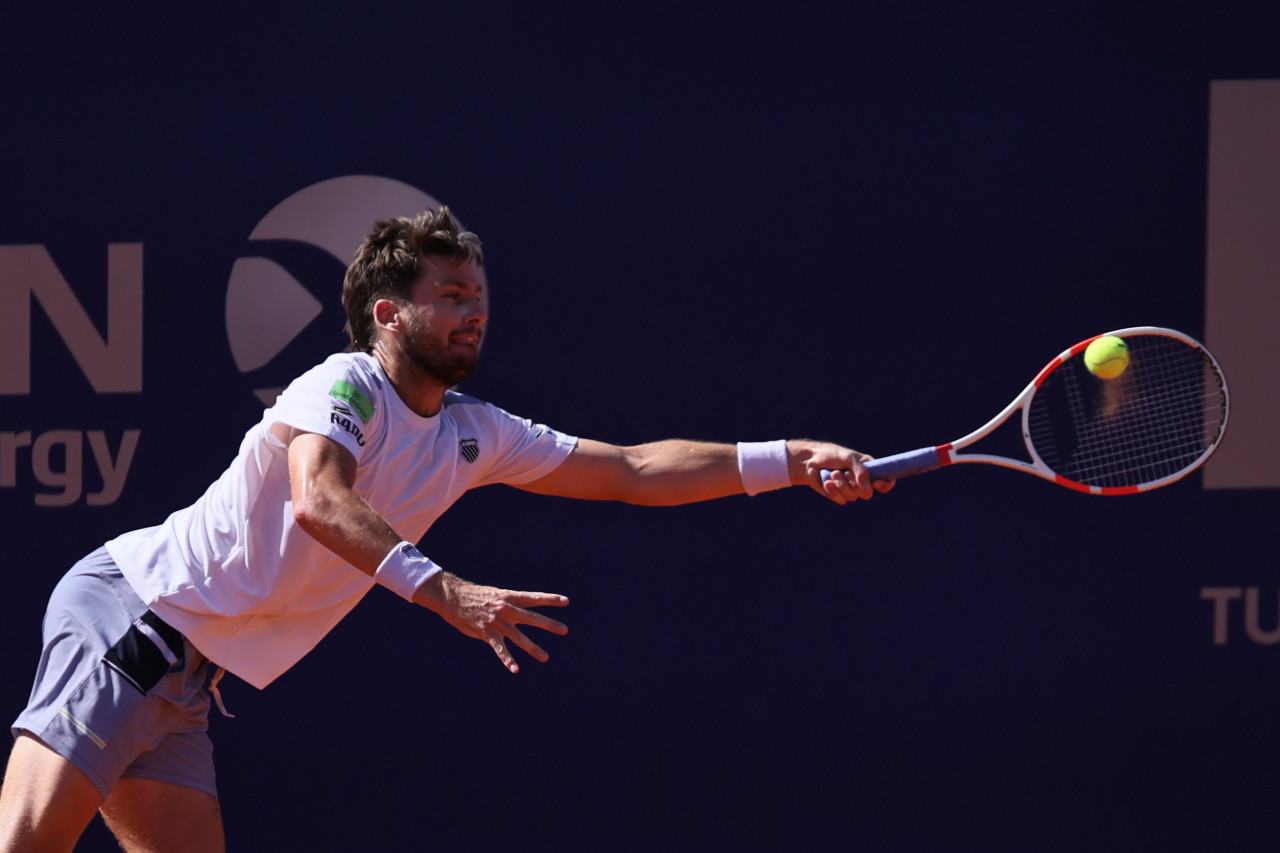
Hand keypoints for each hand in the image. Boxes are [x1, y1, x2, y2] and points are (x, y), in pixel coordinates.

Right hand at [413, 572, 568, 672]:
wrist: (453, 597)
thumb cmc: (476, 597)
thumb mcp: (496, 595)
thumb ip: (510, 605)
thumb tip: (522, 612)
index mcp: (509, 597)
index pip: (534, 597)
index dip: (550, 599)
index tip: (566, 601)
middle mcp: (506, 609)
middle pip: (532, 617)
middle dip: (549, 624)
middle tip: (564, 630)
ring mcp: (497, 622)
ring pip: (519, 637)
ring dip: (533, 648)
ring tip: (545, 657)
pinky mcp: (486, 633)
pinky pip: (500, 649)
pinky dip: (508, 660)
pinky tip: (516, 669)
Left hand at [786, 440, 895, 504]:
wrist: (809, 461)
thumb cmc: (830, 455)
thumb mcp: (848, 457)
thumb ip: (861, 471)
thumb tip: (868, 490)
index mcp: (868, 469)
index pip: (885, 482)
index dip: (884, 485)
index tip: (876, 483)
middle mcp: (861, 481)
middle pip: (867, 494)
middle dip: (854, 484)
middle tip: (844, 472)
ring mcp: (850, 490)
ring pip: (853, 497)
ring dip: (842, 484)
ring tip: (832, 473)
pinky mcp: (838, 495)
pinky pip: (841, 500)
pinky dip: (834, 490)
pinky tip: (827, 482)